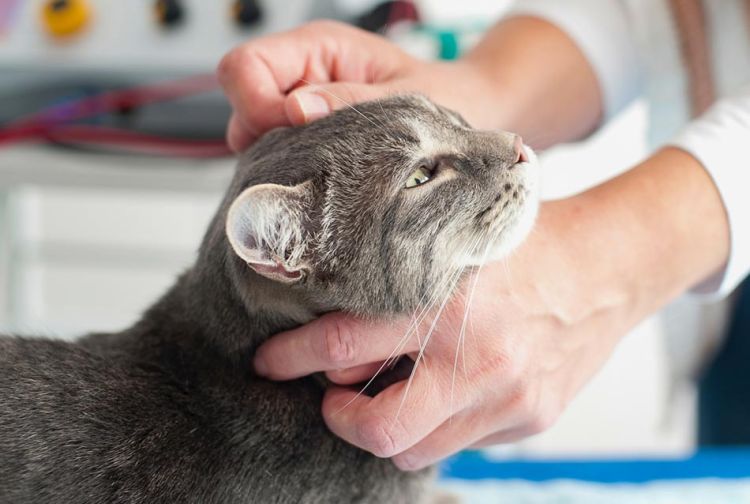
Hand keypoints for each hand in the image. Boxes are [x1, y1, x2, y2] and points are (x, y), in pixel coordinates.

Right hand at [217, 20, 503, 151]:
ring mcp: (299, 104)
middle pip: (240, 102)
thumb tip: (296, 110)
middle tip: (315, 159)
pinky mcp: (305, 134)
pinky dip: (292, 169)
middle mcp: (301, 73)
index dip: (256, 107)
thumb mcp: (404, 102)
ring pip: (251, 133)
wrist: (465, 110)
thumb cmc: (442, 96)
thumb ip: (350, 103)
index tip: (294, 135)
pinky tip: (327, 177)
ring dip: (279, 157)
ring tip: (328, 168)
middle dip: (266, 137)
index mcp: (319, 48)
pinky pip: (275, 152)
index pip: (244, 67)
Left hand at [252, 196, 635, 470]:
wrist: (610, 267)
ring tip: (382, 393)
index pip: (341, 344)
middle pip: (380, 428)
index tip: (269, 361)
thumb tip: (330, 300)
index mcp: (447, 303)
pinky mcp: (529, 419)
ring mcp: (507, 398)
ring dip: (385, 428)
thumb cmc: (527, 243)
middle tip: (329, 398)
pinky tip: (439, 388)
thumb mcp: (455, 235)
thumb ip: (397, 268)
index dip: (291, 358)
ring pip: (417, 448)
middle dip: (337, 419)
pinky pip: (460, 441)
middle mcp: (477, 360)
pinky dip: (435, 421)